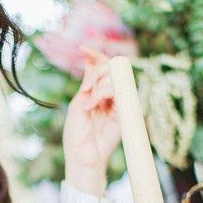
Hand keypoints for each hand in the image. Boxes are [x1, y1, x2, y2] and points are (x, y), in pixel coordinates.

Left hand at [63, 47, 121, 195]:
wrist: (82, 154)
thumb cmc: (77, 133)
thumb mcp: (79, 103)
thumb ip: (88, 83)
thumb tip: (91, 61)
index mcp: (95, 91)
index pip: (99, 67)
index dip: (94, 55)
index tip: (82, 48)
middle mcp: (107, 94)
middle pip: (109, 68)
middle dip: (98, 73)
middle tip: (87, 90)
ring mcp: (117, 102)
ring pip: (115, 78)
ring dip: (100, 86)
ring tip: (90, 104)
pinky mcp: (125, 111)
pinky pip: (121, 91)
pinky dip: (105, 93)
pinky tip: (95, 103)